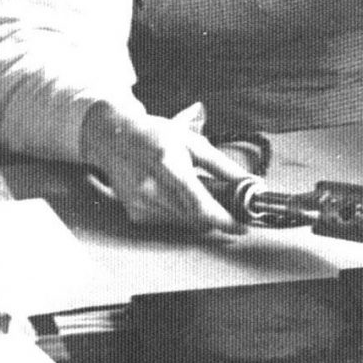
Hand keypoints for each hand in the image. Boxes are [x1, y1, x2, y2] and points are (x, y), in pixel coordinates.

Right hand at [79, 100, 249, 232]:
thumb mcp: (192, 142)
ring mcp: (141, 203)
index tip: (241, 227)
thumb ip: (222, 166)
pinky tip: (174, 195)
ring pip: (184, 224)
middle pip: (195, 218)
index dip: (223, 219)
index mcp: (168, 164)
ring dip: (198, 215)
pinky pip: (169, 223)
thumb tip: (248, 183)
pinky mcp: (136, 214)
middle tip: (226, 204)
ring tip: (195, 191)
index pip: (199, 203)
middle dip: (216, 216)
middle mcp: (151, 188)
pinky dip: (180, 215)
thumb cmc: (155, 135)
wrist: (114, 138)